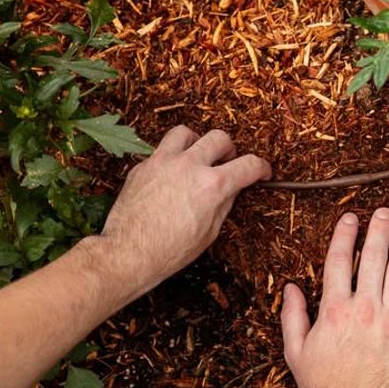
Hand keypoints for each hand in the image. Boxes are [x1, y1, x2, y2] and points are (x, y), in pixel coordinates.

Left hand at [97, 126, 270, 296]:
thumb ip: (224, 204)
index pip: (248, 165)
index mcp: (212, 185)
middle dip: (229, 150)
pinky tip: (171, 176)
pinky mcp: (142, 167)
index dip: (261, 168)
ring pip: (186, 133)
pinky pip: (161, 151)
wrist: (127, 255)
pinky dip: (171, 159)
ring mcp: (163, 162)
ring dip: (197, 143)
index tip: (262, 172)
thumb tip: (231, 190)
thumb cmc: (168, 251)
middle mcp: (189, 166)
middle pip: (219, 138)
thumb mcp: (209, 233)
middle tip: (228, 163)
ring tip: (197, 157)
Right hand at [281, 208, 388, 387]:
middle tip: (384, 212)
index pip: (339, 261)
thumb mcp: (297, 353)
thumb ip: (292, 317)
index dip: (344, 235)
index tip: (350, 218)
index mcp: (335, 311)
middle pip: (373, 258)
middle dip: (379, 230)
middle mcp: (365, 309)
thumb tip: (291, 287)